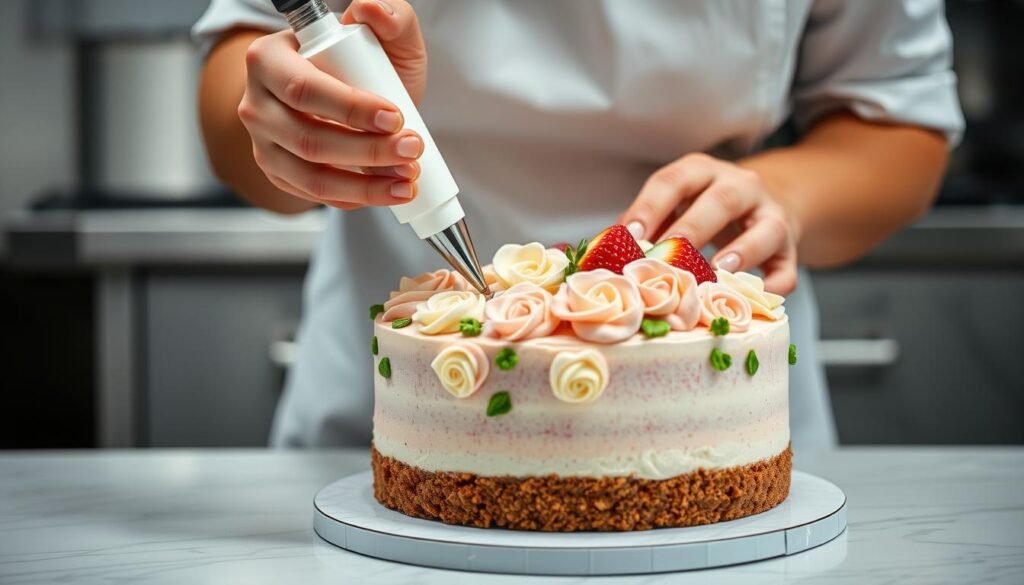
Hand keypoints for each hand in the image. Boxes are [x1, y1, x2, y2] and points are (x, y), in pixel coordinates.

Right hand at [238, 0, 426, 209]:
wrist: (351, 97)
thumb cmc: (364, 63)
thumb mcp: (385, 35)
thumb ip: (389, 15)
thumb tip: (369, 9)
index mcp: (269, 59)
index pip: (304, 89)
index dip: (351, 108)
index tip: (395, 117)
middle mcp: (256, 104)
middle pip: (308, 139)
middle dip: (367, 151)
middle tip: (413, 148)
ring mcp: (264, 143)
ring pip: (312, 176)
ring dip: (365, 185)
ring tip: (408, 179)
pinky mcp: (279, 173)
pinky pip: (315, 195)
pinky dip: (355, 198)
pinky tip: (390, 191)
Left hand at [619, 153, 800, 293]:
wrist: (763, 208)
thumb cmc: (703, 213)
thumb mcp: (674, 206)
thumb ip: (645, 226)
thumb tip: (603, 253)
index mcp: (700, 172)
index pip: (672, 182)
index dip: (649, 208)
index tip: (627, 236)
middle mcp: (740, 185)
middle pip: (720, 201)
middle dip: (692, 229)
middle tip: (667, 257)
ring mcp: (771, 215)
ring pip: (766, 229)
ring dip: (743, 251)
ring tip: (718, 272)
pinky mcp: (790, 248)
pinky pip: (786, 268)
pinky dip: (774, 285)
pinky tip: (755, 300)